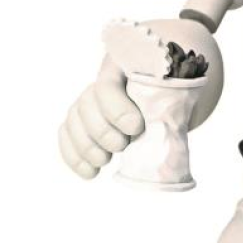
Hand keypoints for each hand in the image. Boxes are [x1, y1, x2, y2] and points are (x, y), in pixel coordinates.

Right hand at [59, 18, 221, 179]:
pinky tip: (90, 173)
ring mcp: (88, 102)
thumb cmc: (173, 91)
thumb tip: (170, 131)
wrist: (166, 91)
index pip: (108, 86)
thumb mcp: (175, 91)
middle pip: (87, 105)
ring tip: (105, 162)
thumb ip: (171, 103)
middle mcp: (101, 83)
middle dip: (102, 131)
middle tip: (121, 147)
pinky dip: (74, 156)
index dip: (117, 109)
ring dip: (86, 146)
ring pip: (73, 121)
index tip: (136, 128)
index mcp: (126, 68)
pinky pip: (67, 136)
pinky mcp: (81, 122)